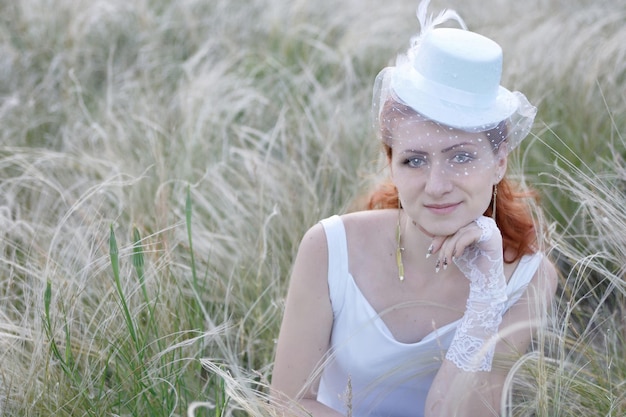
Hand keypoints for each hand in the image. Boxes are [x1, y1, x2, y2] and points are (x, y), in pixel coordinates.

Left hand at [434, 217, 507, 371]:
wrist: (486, 287)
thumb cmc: (472, 270)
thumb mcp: (456, 253)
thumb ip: (447, 242)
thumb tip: (431, 238)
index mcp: (475, 227)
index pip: (453, 225)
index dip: (440, 237)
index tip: (431, 252)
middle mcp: (484, 225)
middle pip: (456, 226)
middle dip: (443, 242)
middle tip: (436, 259)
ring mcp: (490, 230)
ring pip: (461, 231)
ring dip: (449, 247)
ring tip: (445, 263)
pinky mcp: (492, 238)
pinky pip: (470, 234)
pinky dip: (458, 245)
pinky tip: (454, 258)